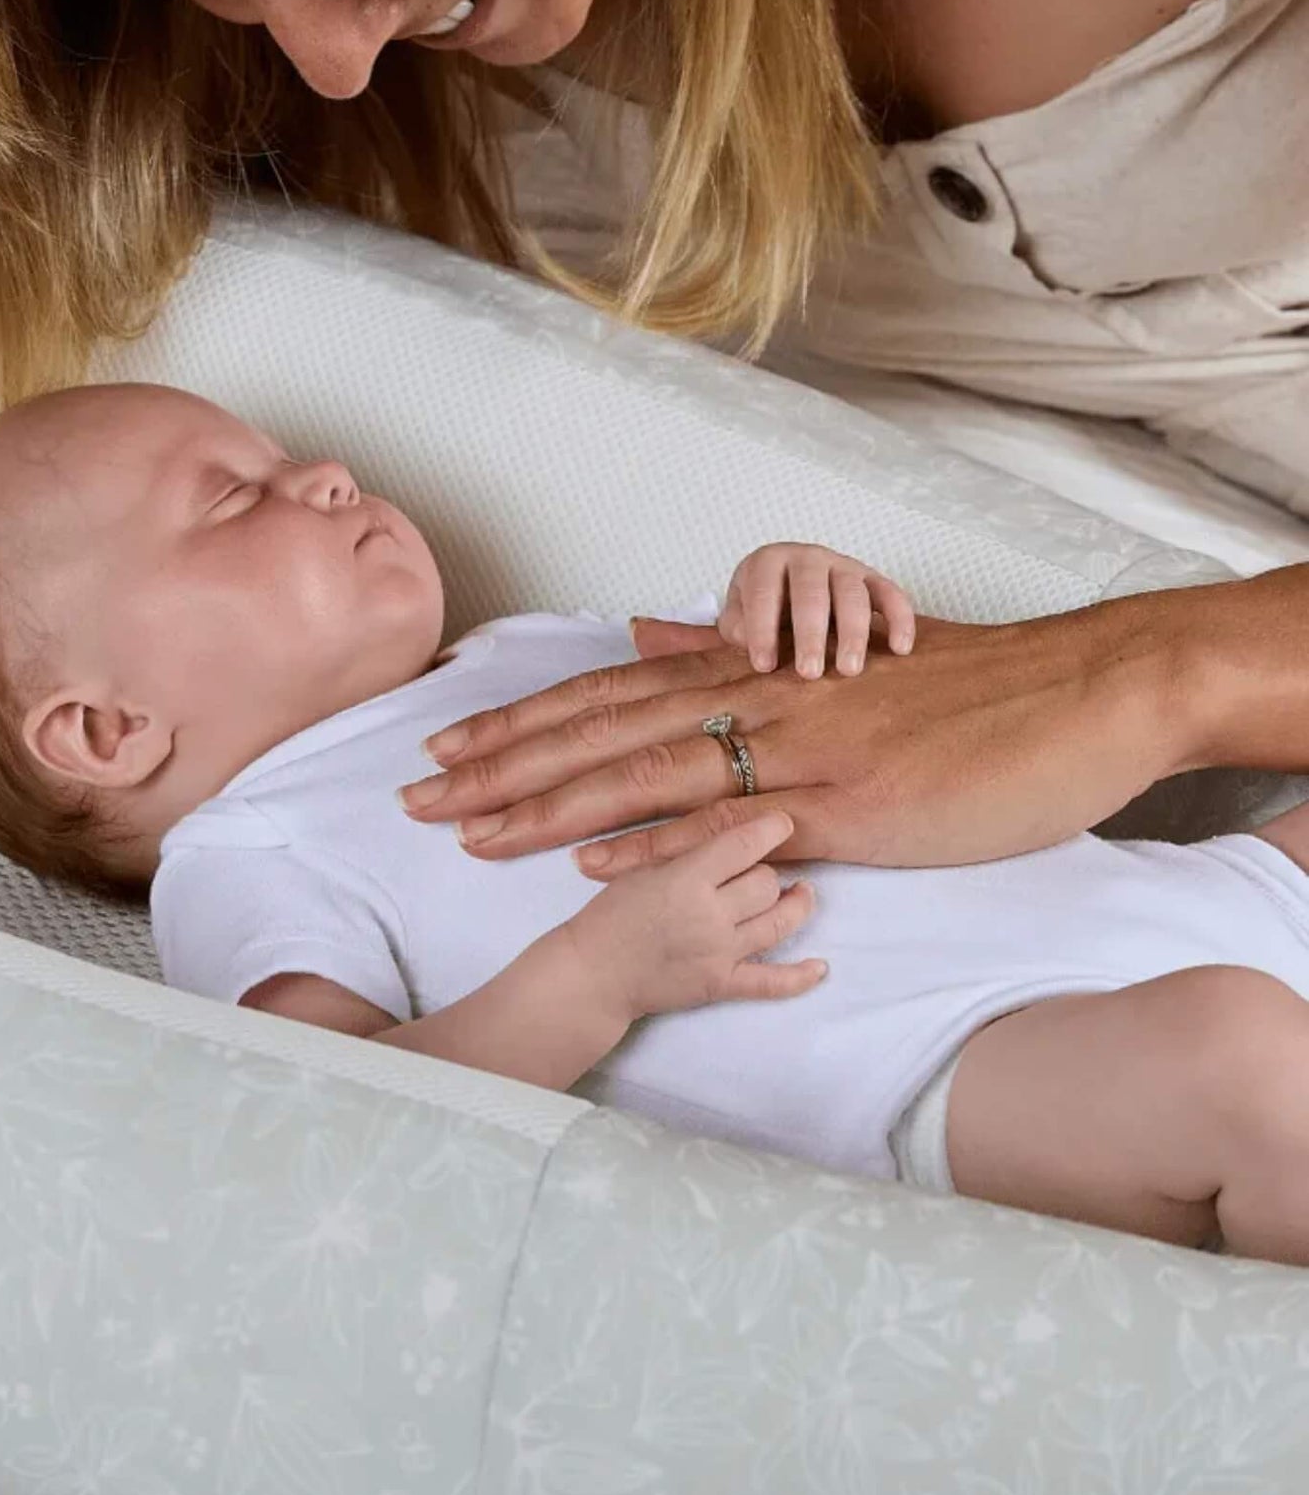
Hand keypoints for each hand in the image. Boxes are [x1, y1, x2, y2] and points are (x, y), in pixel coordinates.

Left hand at [399, 594, 1197, 868]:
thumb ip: (735, 652)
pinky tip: (590, 859)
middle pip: (598, 731)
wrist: (1077, 692)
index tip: (449, 749)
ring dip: (544, 804)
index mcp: (750, 670)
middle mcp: (755, 699)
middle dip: (499, 766)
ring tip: (467, 830)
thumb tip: (650, 635)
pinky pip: (732, 823)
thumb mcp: (837, 657)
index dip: (522, 723)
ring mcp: (796, 751)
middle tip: (416, 796)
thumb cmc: (961, 687)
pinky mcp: (845, 804)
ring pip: (642, 773)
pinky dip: (655, 840)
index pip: (608, 695)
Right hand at [559, 811, 821, 1022]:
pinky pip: (772, 982)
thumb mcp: (640, 869)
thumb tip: (726, 835)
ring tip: (801, 895)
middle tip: (761, 872)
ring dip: (796, 907)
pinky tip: (820, 966)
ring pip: (778, 922)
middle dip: (768, 874)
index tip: (784, 822)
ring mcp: (720, 952)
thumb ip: (682, 850)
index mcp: (686, 878)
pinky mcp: (722, 985)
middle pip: (766, 884)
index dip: (770, 829)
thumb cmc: (609, 916)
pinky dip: (800, 977)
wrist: (593, 975)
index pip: (742, 845)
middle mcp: (710, 914)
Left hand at [722, 542, 915, 677]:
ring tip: (848, 670)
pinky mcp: (872, 578)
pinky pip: (891, 594)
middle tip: (809, 673)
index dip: (762, 630)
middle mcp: (807, 557)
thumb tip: (747, 640)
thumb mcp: (739, 611)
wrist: (790, 582)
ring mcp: (842, 565)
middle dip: (810, 635)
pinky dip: (900, 619)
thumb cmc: (763, 604)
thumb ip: (736, 625)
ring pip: (852, 594)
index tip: (764, 666)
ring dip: (852, 633)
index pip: (764, 593)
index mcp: (768, 561)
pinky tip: (900, 648)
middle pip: (811, 593)